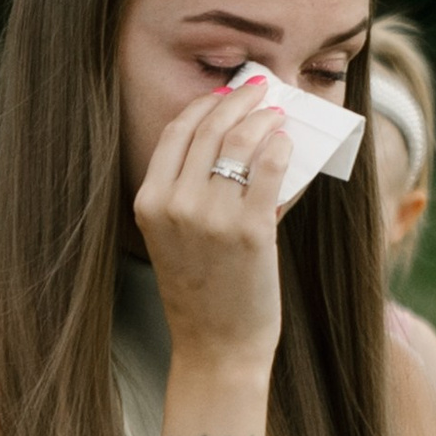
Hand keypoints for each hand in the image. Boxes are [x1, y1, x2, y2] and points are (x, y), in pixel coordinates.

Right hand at [132, 75, 290, 382]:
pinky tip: (287, 141)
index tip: (226, 91)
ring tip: (277, 112)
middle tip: (260, 88)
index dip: (205, 104)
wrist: (216, 347)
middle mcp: (174, 205)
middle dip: (238, 99)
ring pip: (240, 142)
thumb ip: (191, 192)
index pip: (176, 132)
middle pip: (209, 129)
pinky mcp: (251, 230)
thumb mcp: (176, 238)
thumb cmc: (201, 293)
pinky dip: (280, 147)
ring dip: (262, 118)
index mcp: (149, 203)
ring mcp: (211, 217)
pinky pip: (269, 169)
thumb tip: (236, 138)